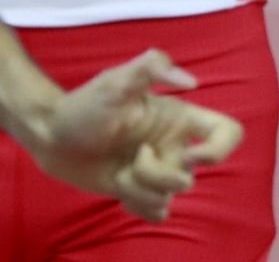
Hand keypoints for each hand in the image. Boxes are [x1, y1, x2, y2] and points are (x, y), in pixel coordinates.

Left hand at [27, 48, 243, 222]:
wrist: (51, 135)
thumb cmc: (84, 104)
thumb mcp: (116, 80)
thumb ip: (152, 67)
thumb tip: (192, 83)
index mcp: (179, 119)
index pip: (227, 133)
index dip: (219, 149)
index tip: (190, 155)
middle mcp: (174, 146)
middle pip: (189, 177)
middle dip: (156, 174)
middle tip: (132, 157)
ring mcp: (157, 171)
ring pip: (168, 197)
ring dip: (138, 190)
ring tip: (117, 172)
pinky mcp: (139, 192)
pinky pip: (155, 212)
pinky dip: (136, 206)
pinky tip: (118, 187)